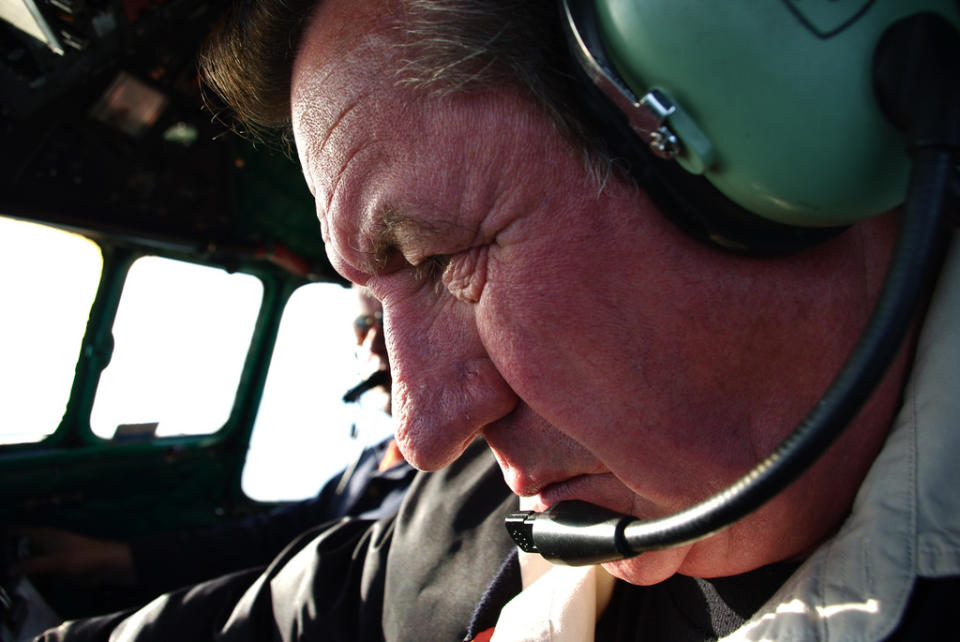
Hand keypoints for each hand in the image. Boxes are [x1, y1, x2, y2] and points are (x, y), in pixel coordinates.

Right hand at [11, 528, 135, 587]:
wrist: (104, 566)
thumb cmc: (82, 557)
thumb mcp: (56, 561)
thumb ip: (32, 565)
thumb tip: (9, 568)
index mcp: (43, 535)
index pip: (17, 532)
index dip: (5, 539)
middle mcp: (42, 543)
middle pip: (18, 548)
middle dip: (8, 557)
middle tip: (0, 572)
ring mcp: (47, 556)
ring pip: (26, 561)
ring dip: (17, 568)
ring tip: (5, 580)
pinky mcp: (52, 567)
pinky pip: (35, 571)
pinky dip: (27, 576)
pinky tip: (17, 585)